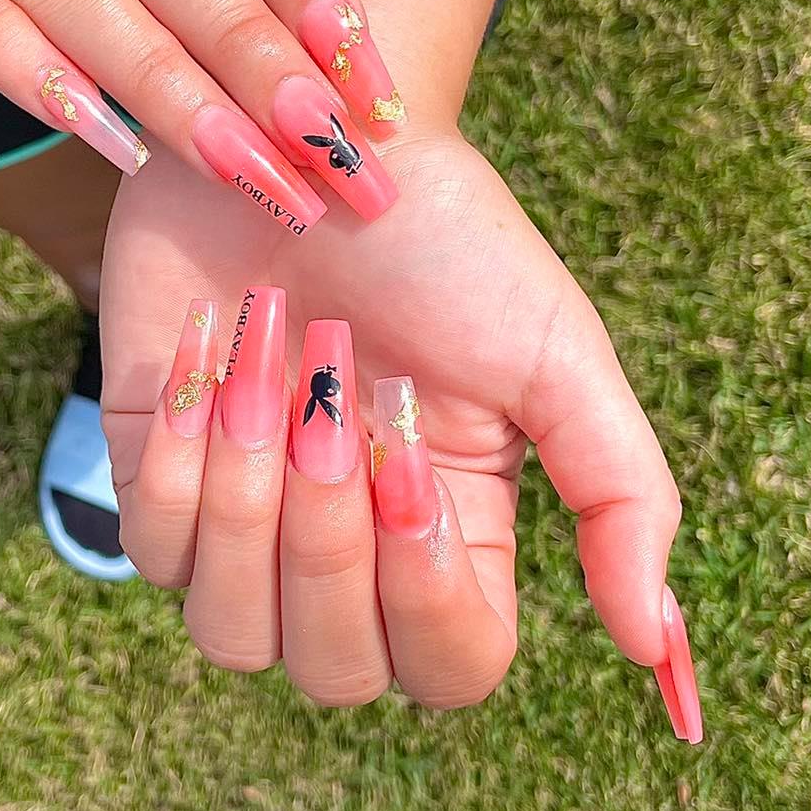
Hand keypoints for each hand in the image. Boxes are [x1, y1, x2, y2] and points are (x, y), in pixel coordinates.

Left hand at [101, 122, 699, 727]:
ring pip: (233, 634)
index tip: (410, 458)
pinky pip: (152, 549)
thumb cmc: (445, 240)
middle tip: (335, 392)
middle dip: (330, 539)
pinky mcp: (162, 475)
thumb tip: (658, 649)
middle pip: (337, 669)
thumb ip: (621, 496)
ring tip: (266, 367)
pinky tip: (209, 355)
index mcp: (451, 532)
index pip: (451, 669)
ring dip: (250, 499)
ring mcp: (248, 522)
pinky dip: (182, 457)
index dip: (429, 596)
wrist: (308, 140)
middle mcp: (350, 550)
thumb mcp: (557, 354)